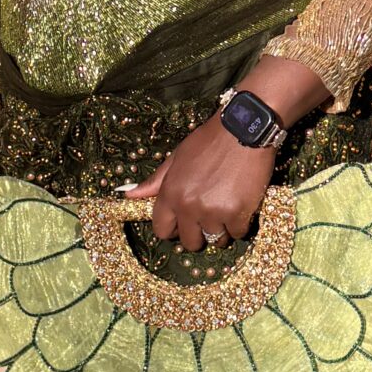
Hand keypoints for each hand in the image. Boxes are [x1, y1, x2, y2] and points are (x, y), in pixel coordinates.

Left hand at [128, 115, 274, 251]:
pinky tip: (242, 204)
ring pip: (216, 240)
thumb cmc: (209, 141)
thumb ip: (155, 181)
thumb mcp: (177, 157)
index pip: (162, 230)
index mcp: (170, 193)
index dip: (173, 228)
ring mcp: (213, 212)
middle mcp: (188, 206)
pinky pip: (238, 233)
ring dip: (222, 228)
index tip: (183, 223)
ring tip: (227, 206)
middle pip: (189, 242)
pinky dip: (241, 223)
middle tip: (209, 217)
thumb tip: (129, 195)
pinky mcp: (237, 213)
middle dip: (198, 234)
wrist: (243, 129)